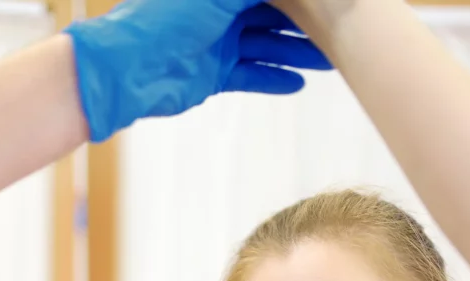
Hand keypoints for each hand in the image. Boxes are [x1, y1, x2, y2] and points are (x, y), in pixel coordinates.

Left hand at [64, 0, 331, 141]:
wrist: (127, 70)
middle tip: (342, 30)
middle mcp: (219, 10)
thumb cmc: (163, 18)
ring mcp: (217, 43)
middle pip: (273, 14)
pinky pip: (251, 75)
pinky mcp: (213, 75)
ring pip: (267, 46)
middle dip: (307, 22)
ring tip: (332, 60)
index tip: (333, 2)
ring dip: (298, 52)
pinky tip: (299, 83)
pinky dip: (273, 79)